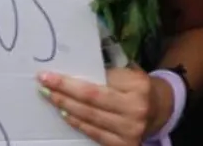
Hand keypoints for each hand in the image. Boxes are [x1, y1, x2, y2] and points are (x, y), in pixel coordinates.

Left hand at [38, 67, 165, 144]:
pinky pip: (94, 133)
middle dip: (64, 90)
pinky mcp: (124, 145)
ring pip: (89, 117)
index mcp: (138, 84)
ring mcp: (130, 129)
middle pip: (92, 98)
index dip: (73, 78)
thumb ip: (109, 71)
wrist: (159, 110)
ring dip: (66, 106)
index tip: (51, 74)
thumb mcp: (130, 73)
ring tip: (50, 96)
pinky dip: (77, 123)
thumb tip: (74, 65)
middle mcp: (136, 108)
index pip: (101, 79)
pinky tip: (64, 113)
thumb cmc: (138, 88)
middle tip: (43, 83)